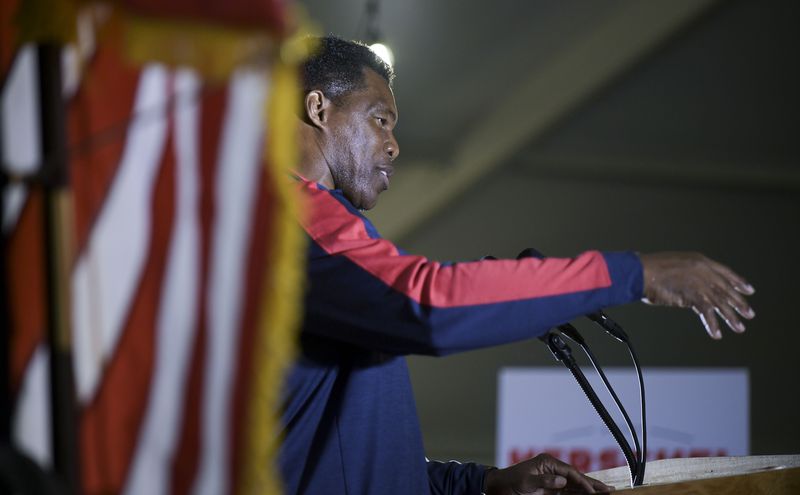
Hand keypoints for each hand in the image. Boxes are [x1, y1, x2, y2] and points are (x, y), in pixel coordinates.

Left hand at [484, 454, 612, 493]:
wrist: (499, 487)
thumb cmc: (511, 482)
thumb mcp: (526, 482)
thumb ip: (544, 481)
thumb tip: (562, 481)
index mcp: (547, 462)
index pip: (570, 472)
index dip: (583, 482)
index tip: (593, 492)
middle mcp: (552, 469)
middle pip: (576, 477)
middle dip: (593, 484)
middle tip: (610, 490)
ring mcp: (552, 479)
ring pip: (575, 486)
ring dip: (589, 490)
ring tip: (605, 493)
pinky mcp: (550, 489)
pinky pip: (568, 492)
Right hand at [639, 252, 754, 338]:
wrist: (642, 272)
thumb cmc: (650, 269)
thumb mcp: (674, 266)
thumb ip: (687, 275)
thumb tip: (690, 290)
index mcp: (700, 261)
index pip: (725, 272)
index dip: (738, 281)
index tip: (749, 290)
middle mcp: (704, 271)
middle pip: (727, 289)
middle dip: (738, 303)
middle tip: (749, 314)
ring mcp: (700, 283)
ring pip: (721, 302)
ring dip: (731, 317)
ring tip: (739, 328)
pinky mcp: (693, 296)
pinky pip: (707, 313)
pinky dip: (712, 325)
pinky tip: (717, 334)